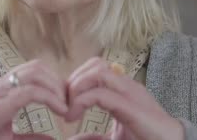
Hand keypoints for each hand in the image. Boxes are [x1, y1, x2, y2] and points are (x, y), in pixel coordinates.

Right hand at [0, 59, 68, 139]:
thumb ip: (30, 136)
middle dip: (57, 81)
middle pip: (37, 66)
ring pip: (35, 73)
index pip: (33, 70)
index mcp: (4, 88)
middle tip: (68, 102)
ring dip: (55, 88)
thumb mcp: (8, 136)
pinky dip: (49, 99)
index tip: (65, 100)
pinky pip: (29, 92)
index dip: (54, 81)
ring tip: (64, 107)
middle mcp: (1, 84)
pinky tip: (59, 112)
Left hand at [65, 57, 183, 139]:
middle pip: (96, 64)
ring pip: (98, 72)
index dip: (76, 80)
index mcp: (123, 90)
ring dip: (77, 87)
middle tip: (64, 103)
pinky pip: (101, 94)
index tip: (65, 103)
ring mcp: (131, 94)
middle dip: (74, 80)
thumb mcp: (113, 138)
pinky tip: (74, 117)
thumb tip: (71, 138)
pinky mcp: (132, 107)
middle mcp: (127, 86)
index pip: (96, 69)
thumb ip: (93, 137)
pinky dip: (81, 102)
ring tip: (69, 109)